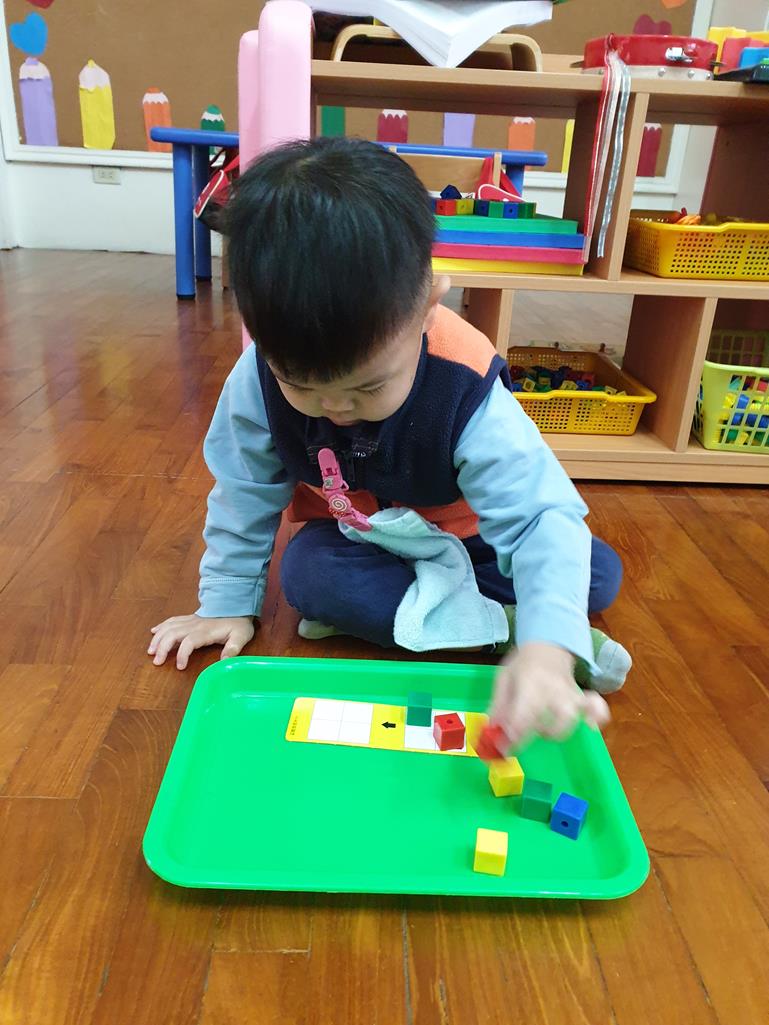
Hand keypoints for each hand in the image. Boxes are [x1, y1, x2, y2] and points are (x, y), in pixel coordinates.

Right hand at [148, 614, 254, 669]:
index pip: (189, 641)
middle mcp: (195, 624)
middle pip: (173, 633)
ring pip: (169, 627)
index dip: (182, 654)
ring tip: (151, 651)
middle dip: (162, 647)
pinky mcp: (189, 618)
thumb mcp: (241, 636)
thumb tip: (224, 662)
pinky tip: (154, 632)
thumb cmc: (238, 623)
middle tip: (157, 662)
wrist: (237, 605)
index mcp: (207, 631)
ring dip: (158, 638)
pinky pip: (172, 620)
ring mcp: (191, 620)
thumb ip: (233, 648)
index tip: (180, 667)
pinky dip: (161, 626)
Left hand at [490, 642, 608, 748]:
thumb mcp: (503, 678)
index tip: (503, 748)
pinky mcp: (580, 697)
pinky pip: (595, 706)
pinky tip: (590, 726)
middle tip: (525, 734)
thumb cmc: (523, 664)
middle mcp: (552, 689)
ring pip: (572, 715)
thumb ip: (498, 706)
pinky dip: (595, 717)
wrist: (548, 645)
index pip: (524, 714)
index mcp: (530, 684)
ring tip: (546, 732)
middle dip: (539, 732)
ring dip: (559, 730)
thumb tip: (492, 731)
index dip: (514, 736)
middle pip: (551, 717)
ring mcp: (569, 693)